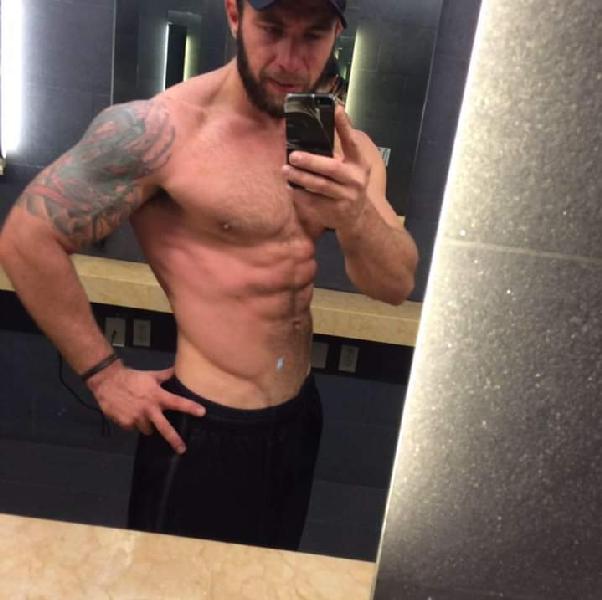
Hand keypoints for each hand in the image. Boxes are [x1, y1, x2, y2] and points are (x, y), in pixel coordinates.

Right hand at [88, 364, 205, 453]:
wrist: (107, 381)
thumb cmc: (132, 377)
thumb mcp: (151, 375)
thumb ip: (166, 375)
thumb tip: (179, 369)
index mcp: (157, 396)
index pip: (177, 402)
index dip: (190, 407)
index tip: (202, 412)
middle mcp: (148, 409)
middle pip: (165, 428)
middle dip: (174, 439)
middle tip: (182, 449)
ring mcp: (136, 418)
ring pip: (148, 429)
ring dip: (148, 425)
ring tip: (143, 414)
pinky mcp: (125, 423)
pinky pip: (134, 428)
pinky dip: (134, 423)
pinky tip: (130, 413)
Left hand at [283, 105, 370, 232]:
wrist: (356, 217)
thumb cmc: (348, 185)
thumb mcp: (350, 167)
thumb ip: (337, 152)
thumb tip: (313, 131)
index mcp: (359, 164)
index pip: (351, 142)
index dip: (344, 126)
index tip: (335, 108)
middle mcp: (355, 180)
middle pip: (332, 168)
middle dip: (311, 161)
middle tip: (293, 155)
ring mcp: (346, 197)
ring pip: (320, 186)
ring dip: (301, 178)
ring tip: (286, 170)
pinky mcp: (335, 211)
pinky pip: (314, 201)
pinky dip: (301, 193)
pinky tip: (291, 187)